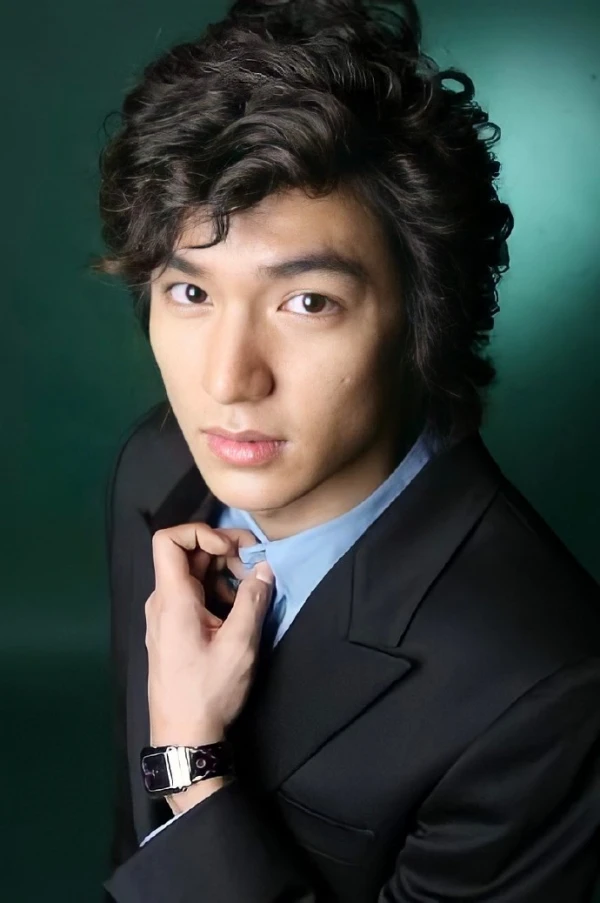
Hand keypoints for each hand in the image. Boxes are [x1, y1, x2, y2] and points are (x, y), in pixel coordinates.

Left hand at [145, 522, 273, 750]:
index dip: (201, 532)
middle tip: (256, 567)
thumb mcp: (240, 645)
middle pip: (186, 555)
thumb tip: (265, 569)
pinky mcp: (173, 630)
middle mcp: (162, 601)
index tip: (232, 550)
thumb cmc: (208, 691)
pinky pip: (193, 596)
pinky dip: (217, 593)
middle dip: (223, 552)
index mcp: (172, 599)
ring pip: (192, 576)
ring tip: (252, 593)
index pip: (168, 539)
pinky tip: (239, 612)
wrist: (184, 737)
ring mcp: (165, 616)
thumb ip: (253, 601)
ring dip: (224, 574)